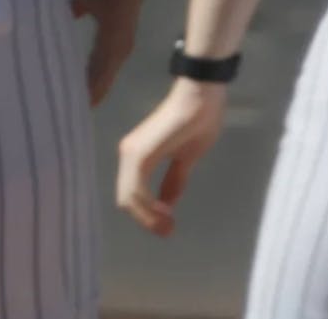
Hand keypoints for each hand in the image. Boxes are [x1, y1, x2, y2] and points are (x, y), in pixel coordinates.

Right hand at [69, 0, 143, 105]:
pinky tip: (87, 100)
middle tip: (73, 111)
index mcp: (110, 40)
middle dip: (88, 94)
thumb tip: (63, 11)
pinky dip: (94, 87)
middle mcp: (117, 49)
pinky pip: (102, 73)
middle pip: (99, 79)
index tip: (75, 95)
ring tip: (78, 111)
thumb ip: (75, 8)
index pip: (96, 66)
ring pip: (101, 80)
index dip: (87, 81)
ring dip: (91, 95)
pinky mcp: (115, 47)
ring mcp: (118, 50)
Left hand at [116, 78, 226, 235]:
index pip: (131, 195)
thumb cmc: (197, 121)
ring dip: (147, 217)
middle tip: (168, 231)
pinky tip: (166, 212)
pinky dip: (148, 206)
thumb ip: (174, 180)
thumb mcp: (186, 158)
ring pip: (128, 198)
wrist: (201, 97)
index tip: (168, 227)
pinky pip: (136, 189)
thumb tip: (167, 204)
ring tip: (169, 225)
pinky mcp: (140, 153)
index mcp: (137, 157)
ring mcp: (131, 153)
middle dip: (146, 221)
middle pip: (126, 200)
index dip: (146, 216)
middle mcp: (128, 155)